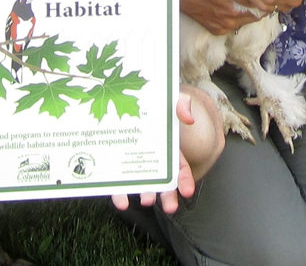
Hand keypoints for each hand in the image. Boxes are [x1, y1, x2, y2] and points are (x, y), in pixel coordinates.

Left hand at [111, 88, 223, 213]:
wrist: (123, 97)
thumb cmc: (152, 101)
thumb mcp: (168, 99)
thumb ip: (181, 104)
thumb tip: (188, 118)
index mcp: (168, 146)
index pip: (180, 166)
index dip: (185, 179)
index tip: (188, 191)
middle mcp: (152, 158)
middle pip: (163, 181)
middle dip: (167, 195)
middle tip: (170, 207)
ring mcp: (134, 163)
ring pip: (142, 184)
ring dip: (145, 194)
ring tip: (146, 201)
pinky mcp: (117, 165)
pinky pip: (119, 181)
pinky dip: (120, 193)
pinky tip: (121, 202)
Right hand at [181, 0, 260, 34]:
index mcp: (233, 10)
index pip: (258, 8)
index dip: (263, 1)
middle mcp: (229, 22)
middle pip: (254, 17)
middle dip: (259, 8)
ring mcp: (223, 28)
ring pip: (245, 23)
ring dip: (248, 14)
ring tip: (246, 3)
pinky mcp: (218, 31)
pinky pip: (234, 27)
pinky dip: (237, 20)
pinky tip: (233, 11)